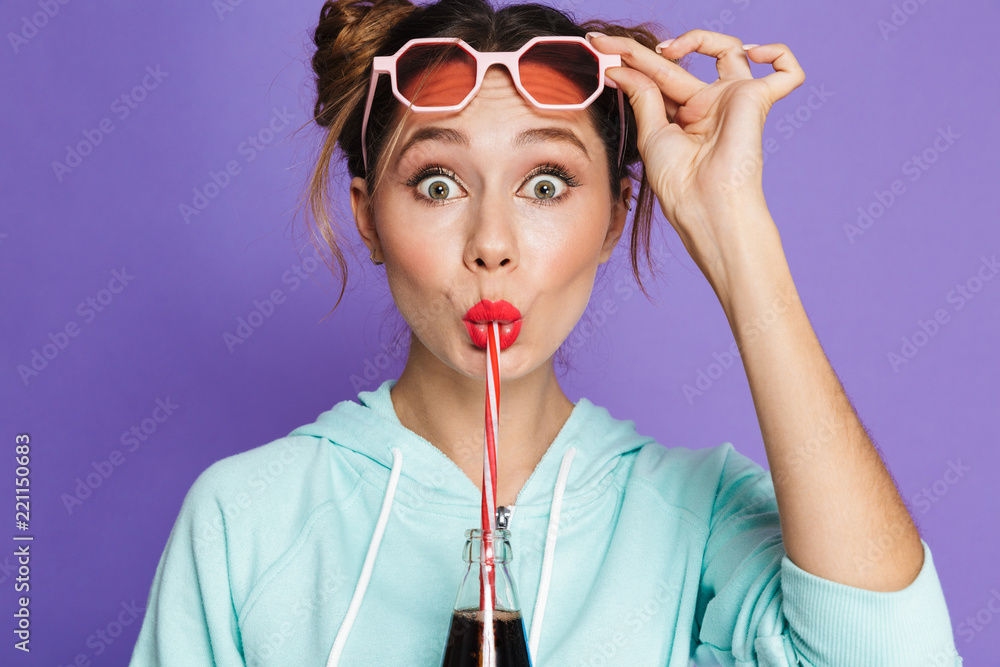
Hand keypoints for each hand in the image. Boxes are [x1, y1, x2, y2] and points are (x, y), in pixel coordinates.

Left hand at [587, 30, 804, 281]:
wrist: (703, 203)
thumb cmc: (679, 182)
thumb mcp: (651, 133)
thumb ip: (642, 95)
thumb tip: (620, 67)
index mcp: (684, 116)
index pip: (658, 77)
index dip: (630, 59)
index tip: (598, 45)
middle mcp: (710, 105)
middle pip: (680, 63)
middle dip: (641, 50)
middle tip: (605, 41)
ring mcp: (734, 100)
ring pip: (729, 49)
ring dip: (699, 38)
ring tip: (667, 51)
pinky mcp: (758, 100)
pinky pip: (788, 72)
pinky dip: (780, 55)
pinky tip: (755, 52)